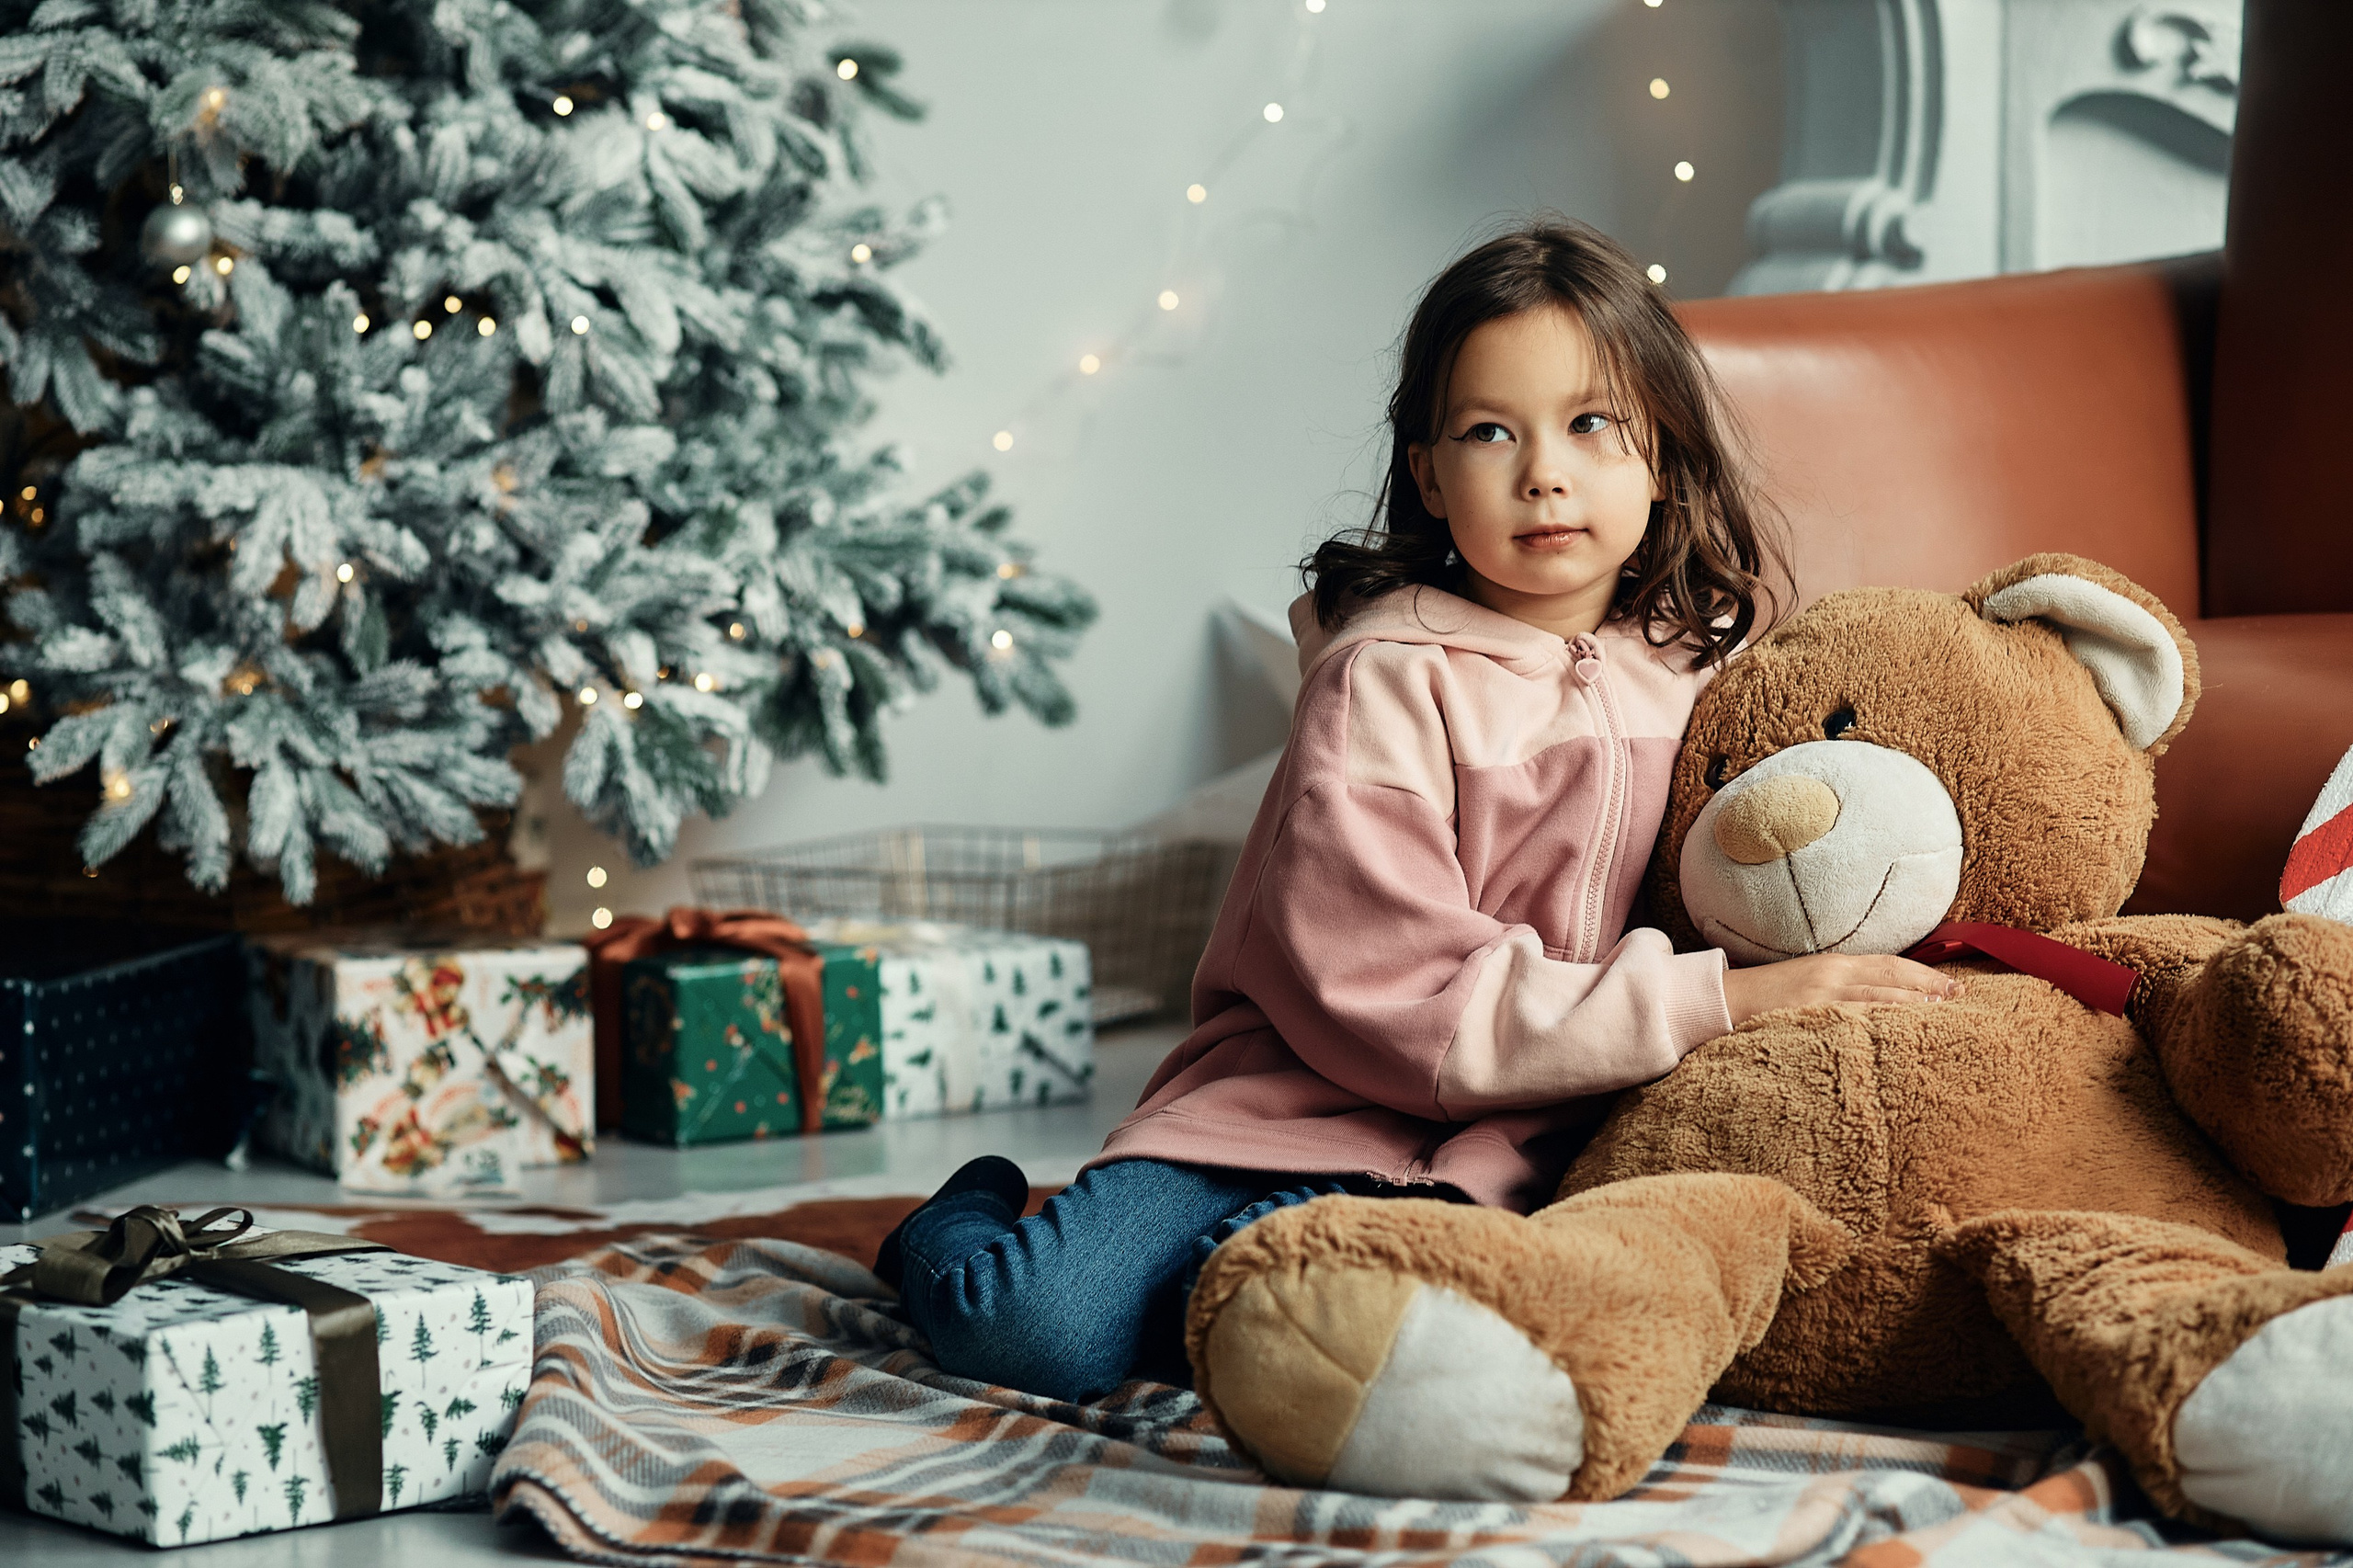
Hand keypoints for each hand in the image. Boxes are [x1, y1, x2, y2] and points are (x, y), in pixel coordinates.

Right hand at [1723, 953, 1960, 1025]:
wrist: (1726, 1000)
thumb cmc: (1768, 996)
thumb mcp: (1809, 981)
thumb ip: (1843, 985)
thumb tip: (1882, 998)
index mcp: (1833, 964)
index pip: (1888, 963)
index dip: (1923, 972)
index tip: (1950, 984)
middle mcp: (1831, 975)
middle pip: (1890, 976)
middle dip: (1927, 986)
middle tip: (1959, 997)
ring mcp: (1821, 996)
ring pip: (1877, 996)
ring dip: (1911, 1002)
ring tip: (1941, 1010)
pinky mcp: (1809, 1015)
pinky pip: (1852, 1019)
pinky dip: (1879, 1021)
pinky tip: (1898, 1029)